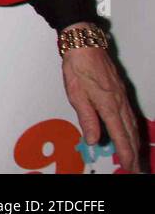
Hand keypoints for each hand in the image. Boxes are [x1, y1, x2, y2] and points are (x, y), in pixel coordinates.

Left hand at [60, 26, 142, 171]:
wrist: (84, 44)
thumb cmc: (77, 67)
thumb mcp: (76, 94)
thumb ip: (87, 118)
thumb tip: (93, 139)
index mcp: (108, 104)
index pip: (120, 135)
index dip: (125, 152)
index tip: (129, 166)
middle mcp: (119, 102)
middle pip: (130, 132)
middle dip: (134, 153)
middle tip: (137, 169)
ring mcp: (122, 96)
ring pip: (133, 124)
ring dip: (136, 142)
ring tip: (136, 157)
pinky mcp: (120, 91)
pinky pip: (130, 115)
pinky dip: (133, 129)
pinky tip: (132, 134)